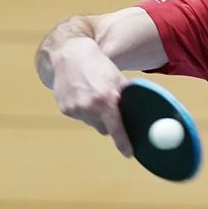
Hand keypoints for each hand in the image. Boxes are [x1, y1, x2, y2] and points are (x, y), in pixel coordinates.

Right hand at [50, 37, 132, 156]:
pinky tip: (83, 94)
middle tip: (108, 108)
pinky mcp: (65, 109)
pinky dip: (83, 110)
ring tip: (93, 94)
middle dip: (108, 122)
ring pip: (92, 123)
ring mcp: (75, 109)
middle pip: (104, 128)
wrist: (71, 54)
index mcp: (106, 99)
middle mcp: (89, 106)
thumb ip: (127, 97)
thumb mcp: (118, 79)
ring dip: (95, 115)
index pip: (116, 128)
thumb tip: (142, 113)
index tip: (129, 153)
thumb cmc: (100, 66)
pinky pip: (80, 117)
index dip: (123, 142)